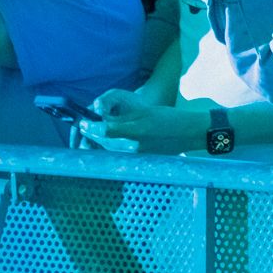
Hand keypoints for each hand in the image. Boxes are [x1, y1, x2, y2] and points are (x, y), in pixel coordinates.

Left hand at [89, 91, 211, 154]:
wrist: (190, 133)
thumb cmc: (168, 118)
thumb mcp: (144, 112)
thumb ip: (121, 119)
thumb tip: (100, 121)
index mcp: (134, 132)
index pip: (103, 131)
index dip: (89, 126)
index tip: (82, 121)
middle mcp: (132, 147)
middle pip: (103, 142)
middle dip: (91, 134)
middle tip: (84, 125)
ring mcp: (136, 156)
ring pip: (109, 149)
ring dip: (99, 141)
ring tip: (93, 132)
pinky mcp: (139, 160)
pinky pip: (118, 154)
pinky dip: (110, 147)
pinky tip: (110, 140)